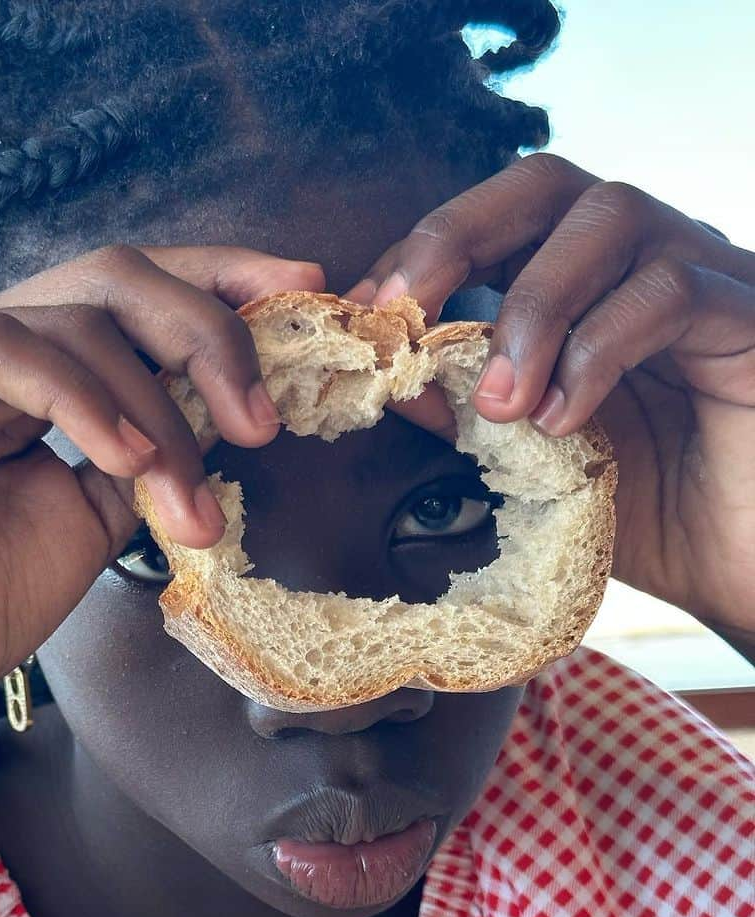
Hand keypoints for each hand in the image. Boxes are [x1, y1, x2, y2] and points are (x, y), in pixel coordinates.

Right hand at [0, 244, 323, 731]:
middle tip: (263, 419)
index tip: (304, 295)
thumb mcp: (91, 521)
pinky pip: (1, 349)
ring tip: (187, 502)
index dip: (219, 281)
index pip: (131, 293)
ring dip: (156, 405)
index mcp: (29, 371)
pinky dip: (83, 399)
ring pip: (72, 313)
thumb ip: (146, 455)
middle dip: (208, 331)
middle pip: (113, 277)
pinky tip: (127, 461)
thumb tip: (223, 409)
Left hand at [346, 153, 754, 638]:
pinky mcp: (748, 318)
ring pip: (608, 219)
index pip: (492, 225)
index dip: (420, 258)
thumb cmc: (652, 513)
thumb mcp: (541, 468)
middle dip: (455, 237)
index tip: (367, 317)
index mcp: (583, 286)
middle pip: (544, 185)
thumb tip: (398, 385)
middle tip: (406, 312)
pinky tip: (566, 421)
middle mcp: (641, 261)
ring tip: (500, 404)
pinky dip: (597, 351)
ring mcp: (703, 277)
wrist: (746, 564)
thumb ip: (475, 425)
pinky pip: (668, 293)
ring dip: (531, 307)